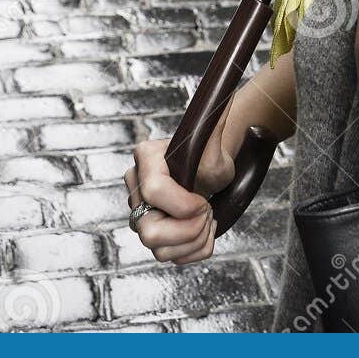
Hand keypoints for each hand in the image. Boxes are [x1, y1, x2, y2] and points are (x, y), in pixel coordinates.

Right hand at [123, 103, 234, 265]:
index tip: (203, 200)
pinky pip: (169, 258)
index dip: (184, 205)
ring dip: (194, 241)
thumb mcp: (215, 143)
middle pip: (149, 232)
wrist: (209, 170)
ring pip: (159, 251)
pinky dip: (193, 251)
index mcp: (145, 159)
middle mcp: (136, 187)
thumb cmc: (210, 155)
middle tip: (206, 211)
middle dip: (188, 230)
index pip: (154, 192)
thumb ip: (216, 121)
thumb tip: (223, 98)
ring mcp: (140, 213)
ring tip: (207, 220)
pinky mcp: (152, 234)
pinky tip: (202, 231)